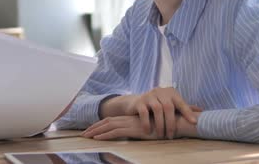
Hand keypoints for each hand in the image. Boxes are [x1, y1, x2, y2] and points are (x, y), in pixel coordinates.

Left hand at [82, 110, 201, 140]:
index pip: (112, 120)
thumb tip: (139, 134)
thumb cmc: (166, 126)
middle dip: (94, 127)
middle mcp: (129, 119)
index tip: (92, 129)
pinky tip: (97, 139)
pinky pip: (115, 132)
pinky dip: (104, 135)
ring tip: (85, 136)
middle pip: (106, 122)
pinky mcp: (133, 129)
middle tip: (84, 134)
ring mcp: (130, 123)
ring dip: (95, 131)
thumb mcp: (151, 129)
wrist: (175, 122)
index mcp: (132, 118)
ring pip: (107, 126)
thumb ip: (143, 130)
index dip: (101, 124)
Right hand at [100, 87, 197, 138]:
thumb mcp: (171, 104)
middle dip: (171, 123)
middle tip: (171, 135)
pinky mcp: (139, 102)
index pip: (181, 102)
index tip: (194, 123)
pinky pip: (144, 112)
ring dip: (160, 124)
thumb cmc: (158, 105)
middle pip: (168, 107)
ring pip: (157, 109)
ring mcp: (149, 96)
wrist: (135, 102)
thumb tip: (201, 110)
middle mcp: (160, 92)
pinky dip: (147, 123)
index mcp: (170, 93)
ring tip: (161, 135)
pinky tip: (149, 132)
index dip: (188, 112)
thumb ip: (184, 107)